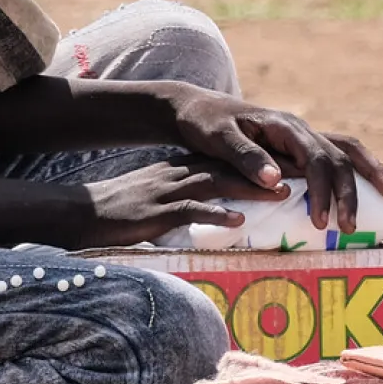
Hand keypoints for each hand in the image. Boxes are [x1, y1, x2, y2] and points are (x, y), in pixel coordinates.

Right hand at [68, 156, 275, 247]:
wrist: (80, 212)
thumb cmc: (120, 212)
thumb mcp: (158, 200)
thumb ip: (186, 201)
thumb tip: (215, 211)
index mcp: (180, 170)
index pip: (226, 161)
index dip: (259, 163)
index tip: (290, 166)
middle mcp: (178, 175)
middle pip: (230, 167)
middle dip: (265, 171)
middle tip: (302, 174)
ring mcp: (168, 192)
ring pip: (217, 184)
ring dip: (251, 189)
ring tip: (283, 194)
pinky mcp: (156, 212)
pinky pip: (190, 212)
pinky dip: (215, 215)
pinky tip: (238, 222)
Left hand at [162, 87, 382, 232]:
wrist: (195, 109)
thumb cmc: (204, 124)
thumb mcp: (219, 139)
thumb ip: (247, 157)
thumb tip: (278, 181)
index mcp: (283, 126)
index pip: (317, 158)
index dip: (322, 190)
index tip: (320, 221)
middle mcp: (299, 128)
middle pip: (338, 157)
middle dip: (348, 192)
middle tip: (349, 227)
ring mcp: (301, 135)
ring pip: (346, 149)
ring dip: (367, 172)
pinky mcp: (297, 144)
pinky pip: (336, 152)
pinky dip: (357, 165)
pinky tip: (371, 180)